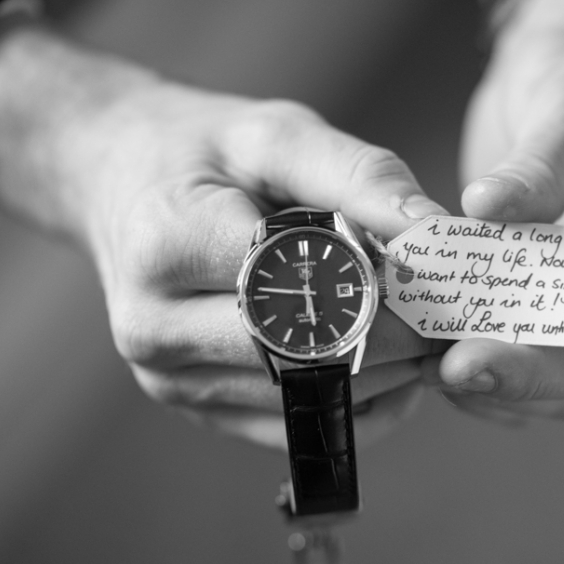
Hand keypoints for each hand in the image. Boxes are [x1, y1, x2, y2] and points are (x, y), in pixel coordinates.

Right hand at [0, 25, 447, 448]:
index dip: (383, 295)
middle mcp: (157, 330)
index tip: (439, 284)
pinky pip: (295, 431)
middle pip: (306, 360)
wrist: (118, 183)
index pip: (300, 292)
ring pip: (307, 403)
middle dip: (393, 342)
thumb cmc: (201, 152)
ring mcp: (171, 381)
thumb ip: (359, 176)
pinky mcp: (197, 409)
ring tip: (420, 334)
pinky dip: (356, 407)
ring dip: (382, 377)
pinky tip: (387, 368)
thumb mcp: (277, 133)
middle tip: (445, 316)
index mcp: (170, 249)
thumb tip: (437, 232)